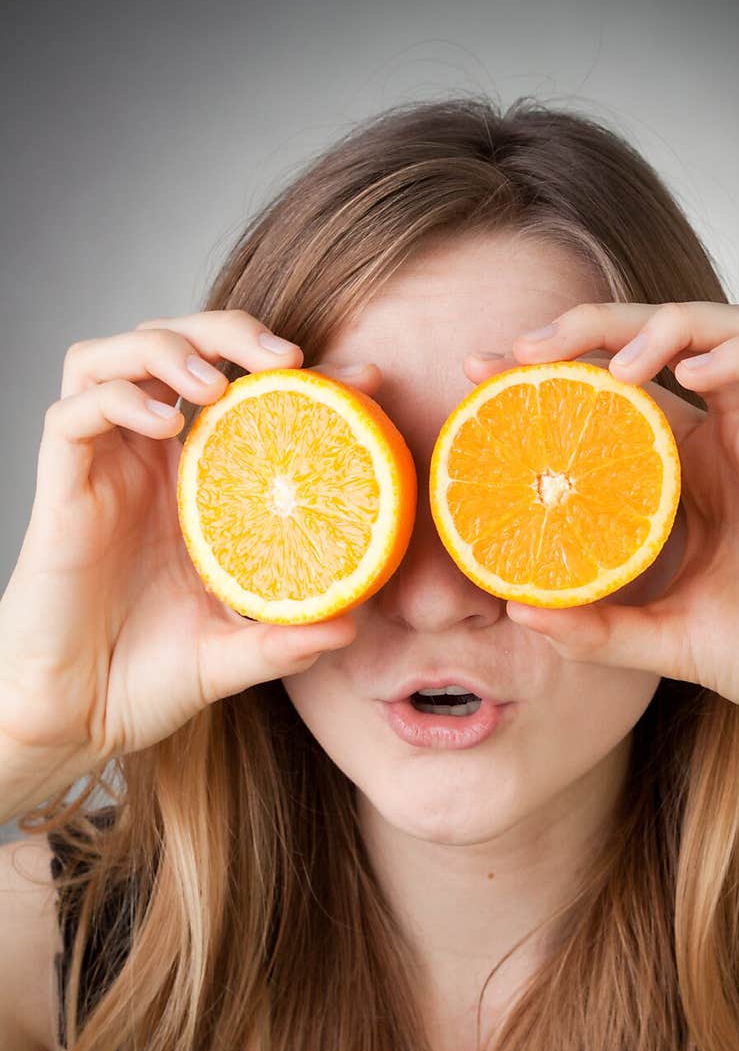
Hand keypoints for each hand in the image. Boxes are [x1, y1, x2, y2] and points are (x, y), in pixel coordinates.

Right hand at [0, 310, 382, 806]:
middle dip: (229, 329)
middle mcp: (146, 464)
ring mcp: (100, 471)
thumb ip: (285, 640)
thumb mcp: (232, 657)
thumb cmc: (146, 681)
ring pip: (112, 357)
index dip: (301, 374)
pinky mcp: (60, 491)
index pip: (246, 397)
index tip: (366, 377)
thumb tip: (352, 625)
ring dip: (166, 347)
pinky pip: (73, 415)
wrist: (78, 721)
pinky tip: (165, 426)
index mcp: (194, 486)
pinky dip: (118, 400)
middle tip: (284, 356)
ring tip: (216, 382)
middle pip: (175, 347)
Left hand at [462, 302, 738, 744]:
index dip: (554, 365)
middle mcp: (731, 434)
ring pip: (732, 326)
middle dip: (591, 323)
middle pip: (664, 336)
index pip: (616, 386)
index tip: (481, 372)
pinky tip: (693, 373)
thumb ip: (592, 627)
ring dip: (669, 324)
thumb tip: (517, 609)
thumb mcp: (657, 638)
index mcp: (688, 465)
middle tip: (523, 346)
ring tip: (612, 365)